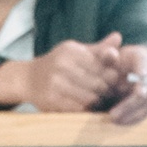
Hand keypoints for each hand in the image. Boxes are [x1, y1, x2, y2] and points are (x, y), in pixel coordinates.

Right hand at [0, 34, 124, 111]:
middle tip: (111, 93)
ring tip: (100, 100)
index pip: (102, 65)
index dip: (112, 75)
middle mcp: (62, 65)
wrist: (28, 79)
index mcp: (71, 51)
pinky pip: (79, 108)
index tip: (115, 80)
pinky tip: (87, 107)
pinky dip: (87, 109)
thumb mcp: (76, 52)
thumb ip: (98, 48)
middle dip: (108, 90)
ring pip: (91, 97)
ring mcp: (55, 83)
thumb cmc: (58, 65)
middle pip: (99, 82)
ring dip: (98, 101)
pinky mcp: (51, 100)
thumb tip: (119, 37)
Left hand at [103, 44, 146, 125]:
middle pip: (146, 90)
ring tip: (114, 120)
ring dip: (130, 114)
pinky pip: (145, 113)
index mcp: (144, 57)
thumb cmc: (120, 60)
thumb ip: (109, 55)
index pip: (145, 63)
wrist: (136, 67)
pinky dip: (133, 119)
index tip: (139, 79)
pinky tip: (120, 123)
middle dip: (130, 103)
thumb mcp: (114, 54)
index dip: (143, 71)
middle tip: (113, 114)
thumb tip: (110, 54)